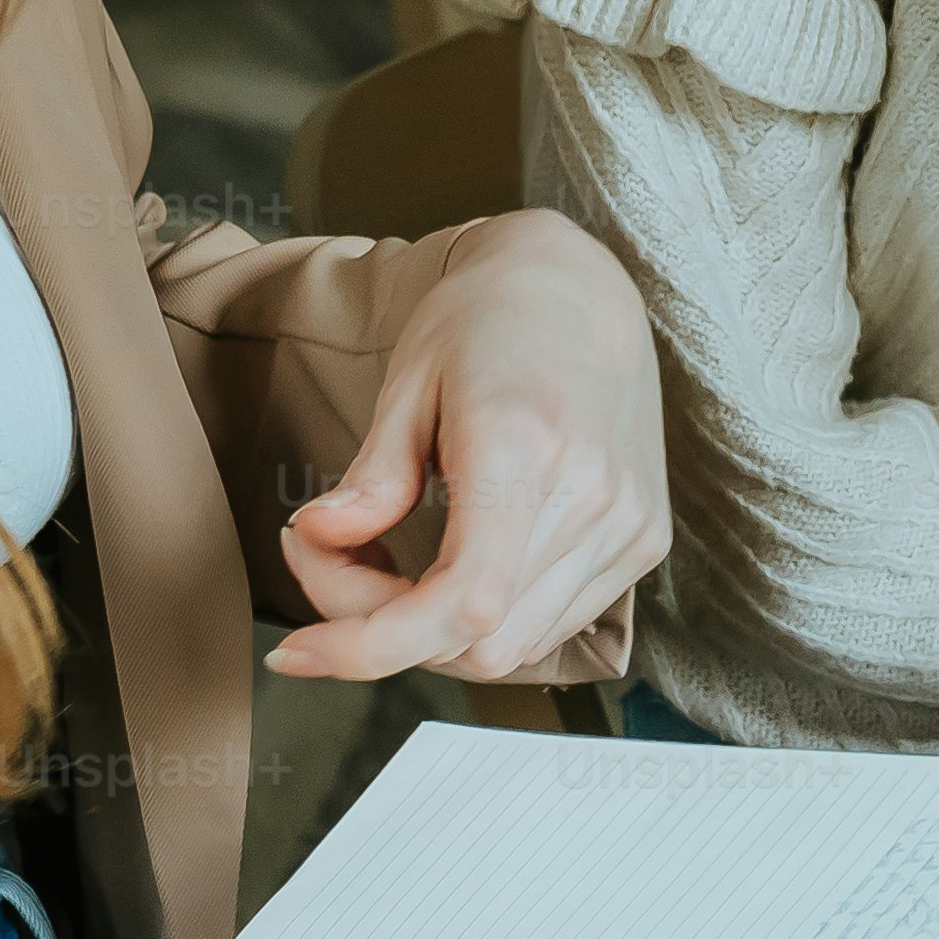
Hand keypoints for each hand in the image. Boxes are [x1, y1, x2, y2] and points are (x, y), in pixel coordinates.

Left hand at [277, 210, 670, 681]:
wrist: (583, 287)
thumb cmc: (489, 319)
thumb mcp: (410, 380)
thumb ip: (371, 474)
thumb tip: (320, 537)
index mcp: (528, 446)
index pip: (462, 603)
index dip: (371, 647)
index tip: (298, 651)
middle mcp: (592, 497)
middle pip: (475, 641)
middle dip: (381, 629)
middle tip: (331, 559)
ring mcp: (627, 526)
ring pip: (511, 649)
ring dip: (430, 631)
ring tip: (384, 560)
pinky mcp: (640, 540)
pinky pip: (548, 625)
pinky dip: (482, 621)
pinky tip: (449, 566)